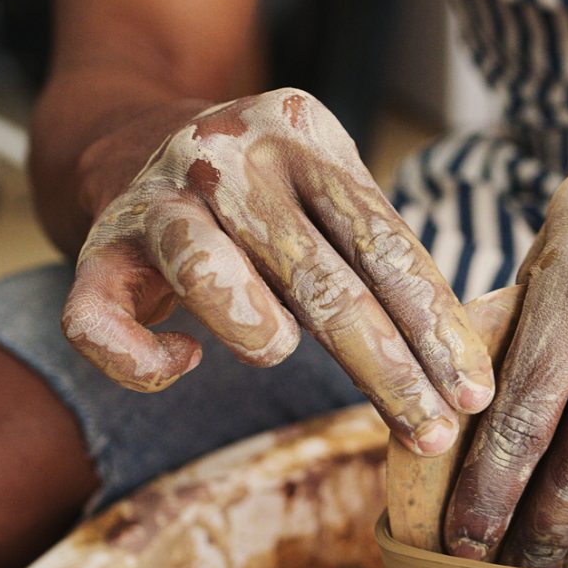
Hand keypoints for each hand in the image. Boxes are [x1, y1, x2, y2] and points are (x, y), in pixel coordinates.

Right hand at [61, 88, 493, 454]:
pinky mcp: (96, 246)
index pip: (383, 243)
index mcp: (304, 134)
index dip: (433, 327)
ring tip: (278, 351)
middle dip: (385, 369)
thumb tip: (457, 372)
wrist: (137, 135)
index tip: (471, 394)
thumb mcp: (330, 189)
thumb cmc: (268, 194)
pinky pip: (99, 323)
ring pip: (206, 277)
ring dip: (258, 333)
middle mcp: (226, 157)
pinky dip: (142, 361)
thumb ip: (381, 258)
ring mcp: (156, 199)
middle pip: (317, 277)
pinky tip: (185, 362)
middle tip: (431, 433)